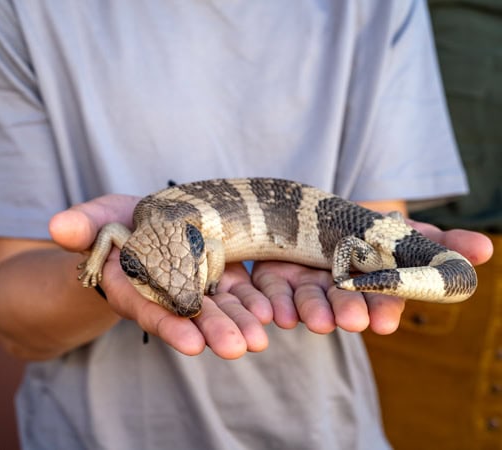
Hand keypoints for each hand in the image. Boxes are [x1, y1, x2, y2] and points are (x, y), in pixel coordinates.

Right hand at [50, 195, 270, 358]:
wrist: (140, 224)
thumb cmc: (111, 224)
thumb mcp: (96, 219)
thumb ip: (82, 225)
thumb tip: (57, 225)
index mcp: (132, 284)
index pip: (147, 309)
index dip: (167, 325)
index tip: (191, 344)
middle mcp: (165, 292)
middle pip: (188, 315)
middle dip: (212, 330)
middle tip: (239, 348)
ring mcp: (194, 285)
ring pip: (217, 306)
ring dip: (239, 322)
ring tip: (260, 338)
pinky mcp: (217, 273)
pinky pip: (235, 288)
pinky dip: (251, 300)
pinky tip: (271, 312)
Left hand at [250, 223, 492, 334]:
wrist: (317, 214)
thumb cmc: (369, 230)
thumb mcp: (404, 230)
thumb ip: (440, 241)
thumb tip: (483, 250)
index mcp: (369, 284)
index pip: (380, 299)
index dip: (383, 308)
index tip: (384, 322)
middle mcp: (336, 291)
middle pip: (342, 303)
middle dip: (347, 312)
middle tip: (351, 322)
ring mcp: (302, 284)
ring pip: (306, 300)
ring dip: (312, 312)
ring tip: (317, 321)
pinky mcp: (272, 276)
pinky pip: (269, 290)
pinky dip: (273, 303)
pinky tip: (275, 315)